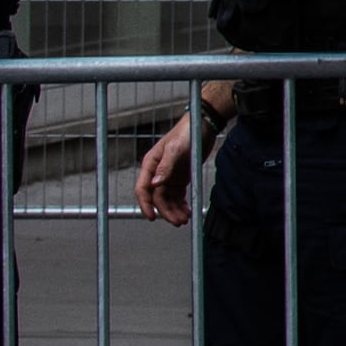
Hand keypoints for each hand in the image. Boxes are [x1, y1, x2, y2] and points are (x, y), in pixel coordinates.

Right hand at [136, 113, 193, 227]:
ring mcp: (169, 176)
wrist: (203, 124)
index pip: (143, 189)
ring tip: (184, 219)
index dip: (145, 205)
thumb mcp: (175, 148)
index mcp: (150, 165)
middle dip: (166, 211)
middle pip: (158, 198)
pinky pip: (178, 195)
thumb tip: (155, 184)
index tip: (152, 217)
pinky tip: (187, 212)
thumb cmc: (186, 132)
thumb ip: (165, 166)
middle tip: (178, 221)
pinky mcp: (181, 177)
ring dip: (174, 210)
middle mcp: (157, 172)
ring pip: (168, 199)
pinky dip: (181, 205)